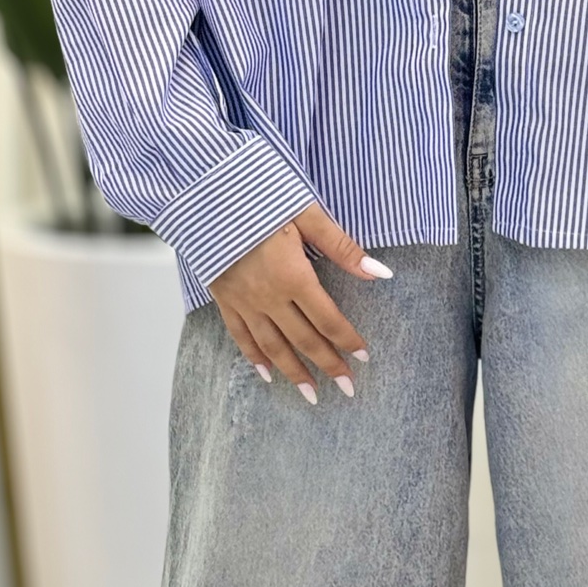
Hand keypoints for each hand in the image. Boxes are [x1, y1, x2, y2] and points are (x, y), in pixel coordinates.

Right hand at [208, 200, 392, 403]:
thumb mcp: (307, 214)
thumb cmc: (261, 197)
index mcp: (293, 275)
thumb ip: (343, 247)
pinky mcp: (223, 296)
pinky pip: (240, 335)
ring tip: (311, 395)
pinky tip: (266, 373)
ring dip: (293, 372)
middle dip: (327, 365)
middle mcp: (268, 295)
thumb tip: (380, 272)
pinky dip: (254, 357)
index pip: (327, 319)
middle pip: (303, 339)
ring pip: (271, 346)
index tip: (363, 357)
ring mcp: (243, 300)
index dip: (347, 340)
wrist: (207, 192)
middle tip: (347, 388)